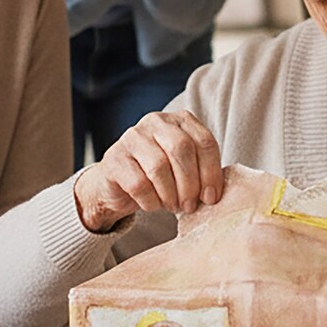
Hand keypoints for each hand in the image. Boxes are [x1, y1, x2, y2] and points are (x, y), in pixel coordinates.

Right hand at [73, 110, 222, 231]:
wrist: (119, 186)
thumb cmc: (159, 178)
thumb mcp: (184, 168)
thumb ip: (201, 171)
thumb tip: (213, 194)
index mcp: (180, 120)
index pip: (204, 141)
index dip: (211, 172)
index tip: (211, 197)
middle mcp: (155, 122)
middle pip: (181, 149)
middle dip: (190, 184)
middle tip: (189, 206)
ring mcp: (132, 137)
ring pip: (159, 166)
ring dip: (170, 194)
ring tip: (172, 206)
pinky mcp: (113, 159)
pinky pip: (138, 184)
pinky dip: (150, 201)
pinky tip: (152, 204)